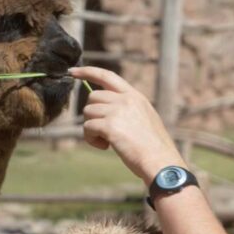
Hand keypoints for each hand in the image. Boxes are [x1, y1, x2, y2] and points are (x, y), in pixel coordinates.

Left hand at [69, 66, 185, 183]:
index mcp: (135, 96)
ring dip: (92, 128)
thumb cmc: (153, 147)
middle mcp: (126, 99)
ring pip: (88, 112)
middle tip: (103, 131)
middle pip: (93, 97)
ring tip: (106, 141)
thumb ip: (128, 109)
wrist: (160, 161)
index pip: (107, 76)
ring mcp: (117, 111)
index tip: (73, 71)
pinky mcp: (110, 126)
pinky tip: (105, 147)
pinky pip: (88, 127)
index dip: (88, 72)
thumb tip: (105, 110)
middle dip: (93, 114)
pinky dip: (91, 139)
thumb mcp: (145, 118)